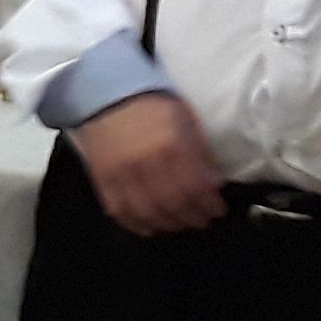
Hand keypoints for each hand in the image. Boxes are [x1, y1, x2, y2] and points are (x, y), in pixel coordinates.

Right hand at [71, 89, 226, 235]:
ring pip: (148, 213)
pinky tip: (149, 225)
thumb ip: (200, 154)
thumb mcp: (186, 121)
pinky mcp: (102, 180)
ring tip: (178, 222)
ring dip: (168, 224)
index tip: (217, 209)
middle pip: (174, 205)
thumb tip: (213, 184)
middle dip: (192, 218)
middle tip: (201, 219)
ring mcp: (121, 174)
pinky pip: (120, 211)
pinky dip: (137, 224)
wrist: (106, 95)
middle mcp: (146, 164)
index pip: (196, 188)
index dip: (210, 205)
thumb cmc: (153, 107)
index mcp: (171, 146)